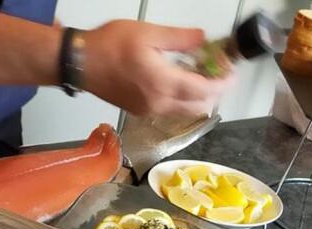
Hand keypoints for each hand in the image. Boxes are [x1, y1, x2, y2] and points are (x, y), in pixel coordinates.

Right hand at [81, 20, 233, 116]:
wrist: (80, 63)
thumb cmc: (110, 45)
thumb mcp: (148, 33)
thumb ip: (180, 38)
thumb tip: (204, 39)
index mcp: (163, 83)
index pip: (205, 91)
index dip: (223, 83)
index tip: (231, 71)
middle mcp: (160, 103)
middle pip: (200, 107)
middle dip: (215, 92)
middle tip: (218, 72)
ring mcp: (150, 111)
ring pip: (186, 111)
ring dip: (199, 97)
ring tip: (200, 75)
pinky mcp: (141, 112)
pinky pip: (171, 110)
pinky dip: (183, 99)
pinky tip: (179, 81)